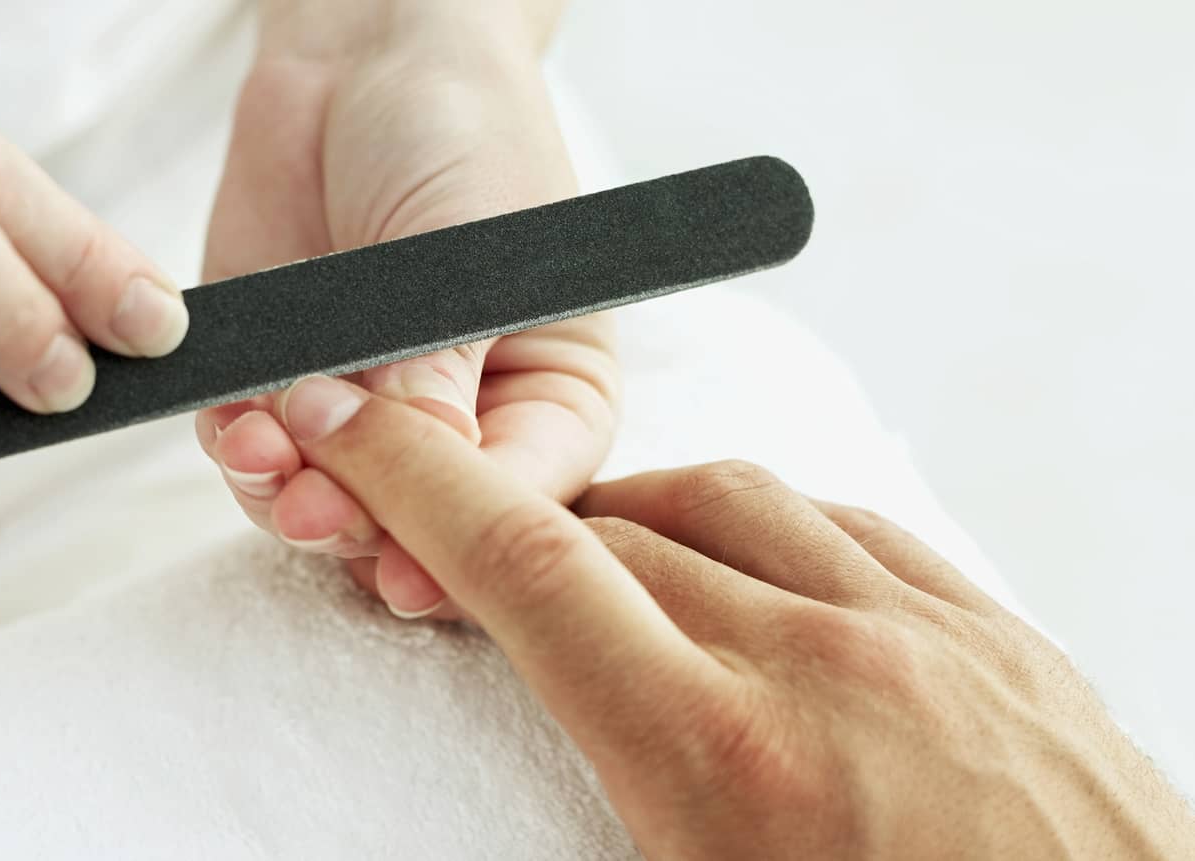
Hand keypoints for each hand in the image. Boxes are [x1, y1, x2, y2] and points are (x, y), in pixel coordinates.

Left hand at [195, 2, 616, 619]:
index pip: (523, 502)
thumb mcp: (474, 255)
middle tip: (318, 511)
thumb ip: (441, 374)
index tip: (412, 571)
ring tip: (266, 457)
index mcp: (552, 401)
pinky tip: (237, 427)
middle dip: (364, 528)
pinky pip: (259, 456)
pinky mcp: (285, 384)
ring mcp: (369, 411)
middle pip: (421, 527)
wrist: (365, 55)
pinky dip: (243, 456)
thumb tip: (418, 483)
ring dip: (291, 499)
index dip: (468, 546)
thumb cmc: (465, 136)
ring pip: (333, 507)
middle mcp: (463, 425)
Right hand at [263, 374, 1194, 858]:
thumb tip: (507, 785)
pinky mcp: (1002, 637)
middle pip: (616, 529)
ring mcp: (928, 636)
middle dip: (519, 525)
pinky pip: (851, 527)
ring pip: (731, 502)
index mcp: (725, 762)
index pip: (524, 569)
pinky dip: (766, 531)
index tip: (344, 417)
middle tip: (473, 561)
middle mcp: (825, 667)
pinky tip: (749, 571)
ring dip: (641, 519)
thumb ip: (583, 823)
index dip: (412, 476)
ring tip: (604, 567)